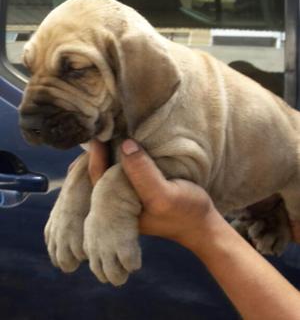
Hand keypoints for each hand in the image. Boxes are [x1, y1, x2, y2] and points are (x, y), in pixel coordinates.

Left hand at [88, 138, 215, 248]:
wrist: (203, 223)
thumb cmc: (184, 212)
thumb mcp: (164, 196)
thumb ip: (143, 174)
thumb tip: (124, 145)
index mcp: (115, 208)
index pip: (96, 177)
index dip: (96, 154)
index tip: (100, 132)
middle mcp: (116, 200)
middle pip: (99, 170)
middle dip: (100, 149)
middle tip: (103, 123)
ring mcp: (127, 192)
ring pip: (110, 166)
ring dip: (111, 148)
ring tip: (112, 126)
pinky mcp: (138, 185)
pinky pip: (124, 165)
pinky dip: (124, 151)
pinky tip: (126, 137)